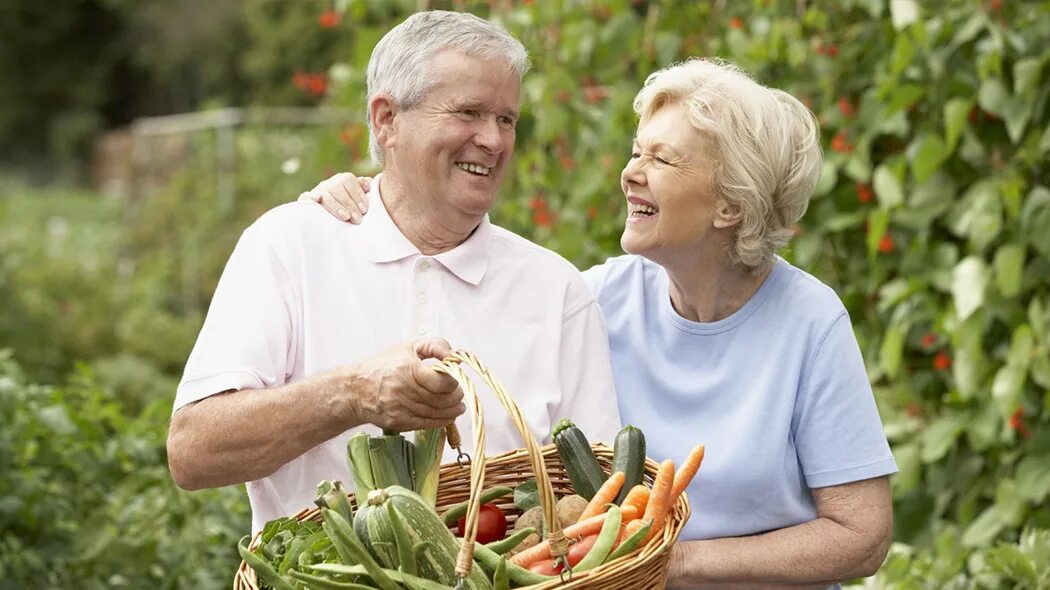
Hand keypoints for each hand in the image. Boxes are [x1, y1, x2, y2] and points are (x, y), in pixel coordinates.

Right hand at [298, 172, 371, 223]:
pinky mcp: (307, 200)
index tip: (364, 209)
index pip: (349, 182)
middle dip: (349, 205)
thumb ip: (364, 188)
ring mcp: (318, 191)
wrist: (335, 214)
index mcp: (343, 179)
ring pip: (325, 195)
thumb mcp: (359, 197)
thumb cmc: (352, 206)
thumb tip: (368, 183)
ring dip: (335, 206)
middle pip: (337, 189)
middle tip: (357, 219)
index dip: (357, 195)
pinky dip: (309, 198)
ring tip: (345, 217)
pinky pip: (305, 197)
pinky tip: (316, 200)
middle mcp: (330, 183)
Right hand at [339, 338, 464, 431]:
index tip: (455, 377)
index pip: (442, 382)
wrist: (355, 389)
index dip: (454, 380)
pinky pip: (428, 424)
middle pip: (443, 399)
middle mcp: (404, 391)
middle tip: (460, 392)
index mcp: (408, 369)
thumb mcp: (409, 346)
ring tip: (458, 404)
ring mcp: (402, 409)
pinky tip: (448, 414)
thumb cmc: (383, 365)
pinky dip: (443, 420)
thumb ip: (436, 346)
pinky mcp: (400, 422)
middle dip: (457, 396)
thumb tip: (456, 357)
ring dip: (453, 410)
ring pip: (438, 413)